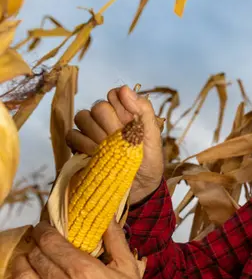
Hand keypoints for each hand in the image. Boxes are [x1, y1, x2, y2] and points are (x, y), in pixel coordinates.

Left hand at [0, 220, 155, 278]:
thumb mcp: (128, 267)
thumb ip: (115, 239)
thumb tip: (107, 216)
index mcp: (82, 269)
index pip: (50, 241)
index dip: (43, 230)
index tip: (45, 227)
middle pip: (36, 256)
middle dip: (36, 245)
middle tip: (41, 243)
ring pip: (21, 278)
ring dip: (20, 264)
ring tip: (26, 260)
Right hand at [66, 85, 163, 204]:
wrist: (140, 189)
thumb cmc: (149, 162)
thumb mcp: (153, 137)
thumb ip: (143, 111)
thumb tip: (125, 88)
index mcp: (126, 113)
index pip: (114, 95)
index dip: (121, 107)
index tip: (130, 123)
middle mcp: (107, 119)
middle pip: (98, 106)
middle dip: (111, 125)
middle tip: (121, 141)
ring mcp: (91, 133)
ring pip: (82, 118)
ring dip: (96, 134)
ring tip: (108, 149)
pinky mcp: (79, 148)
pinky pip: (71, 136)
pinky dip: (82, 144)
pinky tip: (95, 154)